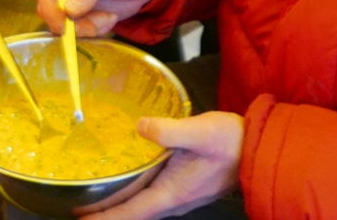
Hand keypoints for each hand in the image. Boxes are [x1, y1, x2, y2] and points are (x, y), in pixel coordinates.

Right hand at [36, 0, 162, 36]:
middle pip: (49, 7)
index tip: (63, 25)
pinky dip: (94, 30)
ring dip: (86, 27)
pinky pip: (78, 30)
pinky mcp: (81, 15)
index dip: (49, 5)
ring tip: (108, 18)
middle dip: (69, 22)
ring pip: (63, 23)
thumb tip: (69, 10)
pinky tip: (109, 19)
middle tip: (94, 25)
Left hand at [81, 112, 244, 217]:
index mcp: (172, 193)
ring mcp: (179, 195)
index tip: (79, 216)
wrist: (257, 147)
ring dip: (120, 204)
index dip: (104, 216)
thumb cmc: (230, 141)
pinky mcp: (184, 185)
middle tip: (79, 206)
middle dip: (106, 212)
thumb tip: (139, 126)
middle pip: (133, 213)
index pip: (131, 212)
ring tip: (96, 195)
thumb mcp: (199, 130)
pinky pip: (152, 195)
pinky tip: (127, 178)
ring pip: (143, 206)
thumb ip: (168, 130)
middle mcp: (173, 200)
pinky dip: (134, 193)